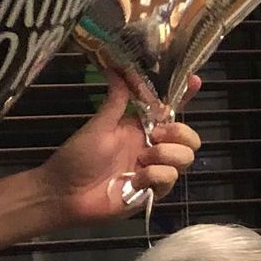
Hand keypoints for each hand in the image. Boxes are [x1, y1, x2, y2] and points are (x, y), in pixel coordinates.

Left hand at [36, 73, 201, 225]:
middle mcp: (153, 148)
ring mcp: (155, 171)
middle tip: (156, 136)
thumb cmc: (78, 157)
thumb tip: (117, 67)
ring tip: (141, 160)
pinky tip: (134, 180)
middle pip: (189, 137)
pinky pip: (170, 179)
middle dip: (179, 133)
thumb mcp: (99, 125)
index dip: (186, 96)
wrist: (64, 193)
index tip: (195, 80)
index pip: (170, 110)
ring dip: (165, 155)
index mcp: (141, 129)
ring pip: (185, 158)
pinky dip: (154, 176)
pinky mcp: (153, 192)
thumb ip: (116, 99)